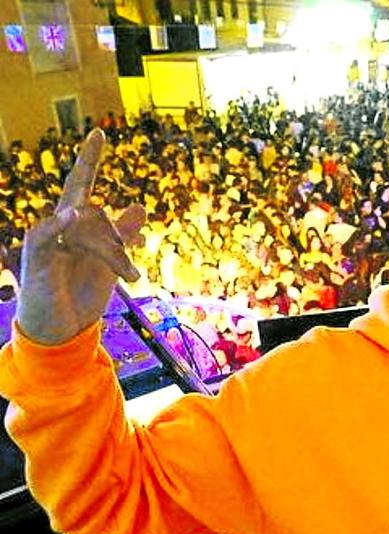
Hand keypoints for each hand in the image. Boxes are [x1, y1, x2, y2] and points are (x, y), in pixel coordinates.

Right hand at [15, 129, 145, 345]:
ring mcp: (45, 245)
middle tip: (114, 198)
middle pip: (88, 206)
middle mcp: (58, 230)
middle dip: (97, 189)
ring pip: (80, 224)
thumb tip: (140, 206)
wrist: (64, 332)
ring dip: (111, 250)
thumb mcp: (112, 261)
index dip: (90, 160)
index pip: (82, 187)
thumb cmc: (81, 294)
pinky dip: (56, 224)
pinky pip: (43, 236)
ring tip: (128, 275)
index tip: (99, 132)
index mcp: (76, 228)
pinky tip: (70, 214)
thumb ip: (123, 233)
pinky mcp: (35, 263)